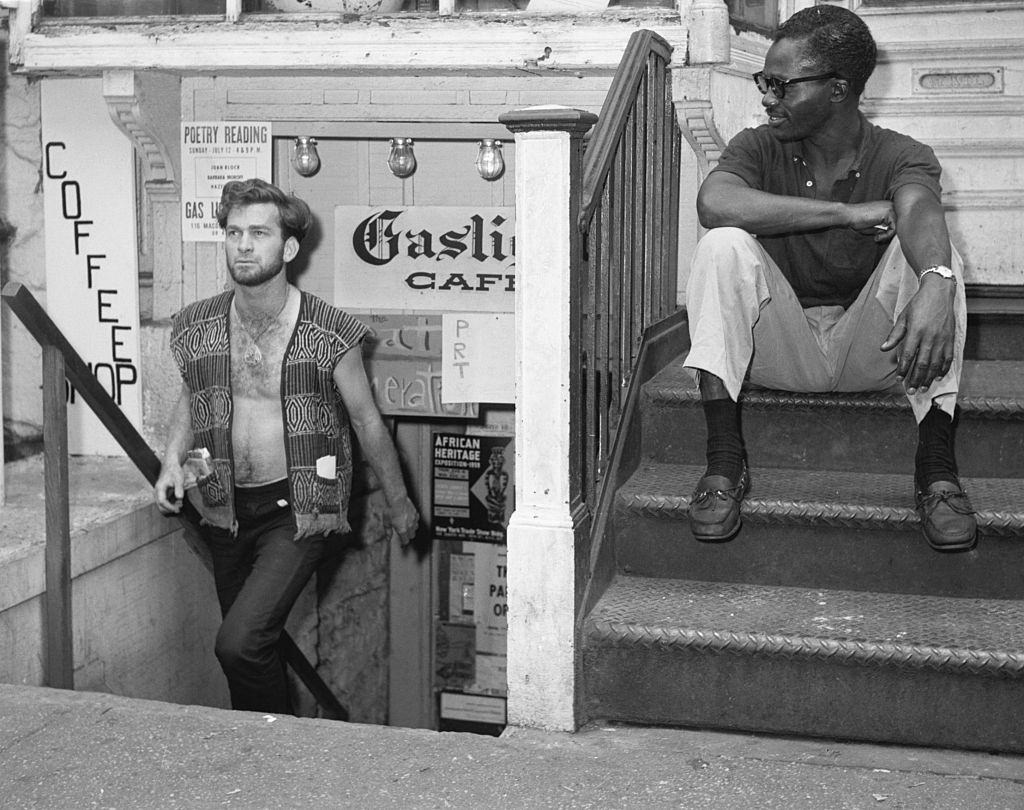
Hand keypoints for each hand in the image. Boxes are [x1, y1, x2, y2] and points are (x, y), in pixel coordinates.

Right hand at [155, 462, 184, 513]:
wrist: (171, 466)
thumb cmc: (174, 472)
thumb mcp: (179, 479)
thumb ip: (179, 488)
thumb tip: (179, 498)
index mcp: (159, 488)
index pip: (162, 502)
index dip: (169, 507)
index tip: (177, 509)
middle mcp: (157, 492)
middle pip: (160, 506)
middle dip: (169, 509)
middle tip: (179, 508)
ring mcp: (158, 494)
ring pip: (161, 505)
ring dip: (170, 507)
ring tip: (180, 505)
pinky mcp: (161, 494)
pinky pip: (164, 503)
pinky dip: (170, 505)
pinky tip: (177, 503)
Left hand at [385, 494, 418, 546]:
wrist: (397, 498)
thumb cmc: (391, 509)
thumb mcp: (386, 522)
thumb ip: (388, 532)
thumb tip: (388, 539)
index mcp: (402, 530)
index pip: (405, 541)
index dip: (403, 543)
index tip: (402, 543)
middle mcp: (410, 526)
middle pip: (412, 536)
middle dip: (408, 536)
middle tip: (403, 534)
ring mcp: (414, 520)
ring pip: (415, 529)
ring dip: (412, 530)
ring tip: (406, 527)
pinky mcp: (416, 514)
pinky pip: (417, 521)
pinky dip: (414, 522)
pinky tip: (409, 519)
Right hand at [845, 201, 894, 241]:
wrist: (849, 215)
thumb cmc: (858, 221)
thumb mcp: (875, 227)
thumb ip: (885, 229)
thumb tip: (893, 236)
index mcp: (889, 207)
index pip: (897, 222)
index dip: (890, 233)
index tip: (878, 238)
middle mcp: (892, 205)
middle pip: (900, 224)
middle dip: (890, 235)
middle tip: (878, 239)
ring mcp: (891, 208)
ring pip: (899, 227)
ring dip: (888, 236)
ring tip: (877, 238)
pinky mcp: (889, 212)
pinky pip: (894, 228)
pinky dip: (886, 236)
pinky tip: (877, 236)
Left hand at [880, 273, 955, 393]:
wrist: (939, 292)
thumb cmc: (918, 304)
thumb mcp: (903, 317)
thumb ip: (894, 335)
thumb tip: (883, 349)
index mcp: (916, 332)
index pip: (908, 356)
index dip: (903, 370)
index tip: (898, 380)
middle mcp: (930, 337)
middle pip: (922, 364)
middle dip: (915, 379)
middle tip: (910, 391)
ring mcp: (943, 339)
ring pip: (936, 364)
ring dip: (928, 378)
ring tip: (922, 388)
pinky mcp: (951, 338)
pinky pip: (948, 358)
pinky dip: (943, 369)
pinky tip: (938, 377)